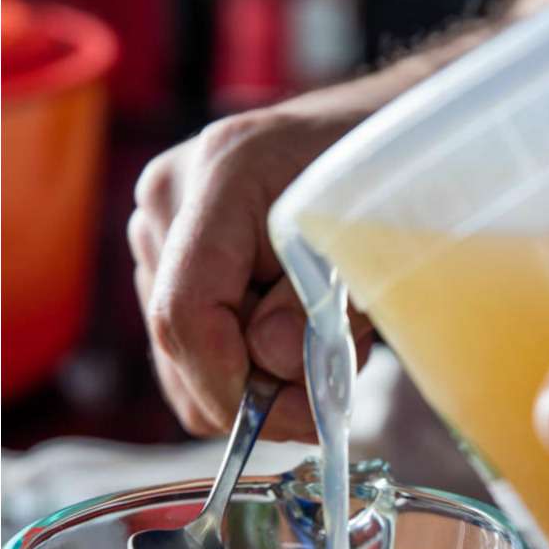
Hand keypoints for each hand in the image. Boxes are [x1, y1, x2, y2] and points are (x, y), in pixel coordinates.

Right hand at [128, 87, 389, 438]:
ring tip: (328, 345)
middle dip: (258, 390)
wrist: (378, 131)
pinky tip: (298, 338)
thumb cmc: (388, 180)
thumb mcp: (375, 243)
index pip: (187, 311)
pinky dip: (244, 363)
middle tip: (335, 391)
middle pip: (180, 341)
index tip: (298, 417)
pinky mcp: (167, 251)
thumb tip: (271, 359)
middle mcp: (172, 197)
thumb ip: (321, 305)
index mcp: (223, 174)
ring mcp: (160, 223)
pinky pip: (188, 343)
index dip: (230, 384)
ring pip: (181, 353)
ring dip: (257, 376)